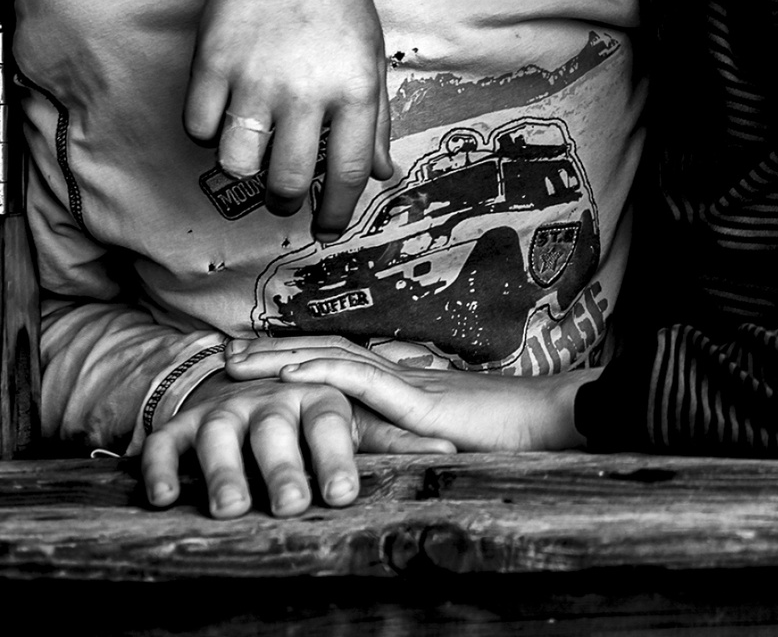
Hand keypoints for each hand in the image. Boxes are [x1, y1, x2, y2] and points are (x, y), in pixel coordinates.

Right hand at [139, 374, 455, 517]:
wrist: (239, 374)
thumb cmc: (308, 409)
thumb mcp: (349, 416)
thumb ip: (392, 436)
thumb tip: (448, 448)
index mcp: (316, 397)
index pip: (330, 421)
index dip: (336, 454)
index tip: (344, 494)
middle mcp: (269, 399)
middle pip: (274, 431)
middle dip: (283, 468)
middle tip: (294, 506)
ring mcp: (223, 410)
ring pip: (219, 436)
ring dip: (223, 471)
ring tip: (232, 509)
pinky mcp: (181, 425)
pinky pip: (165, 445)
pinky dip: (160, 467)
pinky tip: (162, 498)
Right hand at [187, 0, 394, 239]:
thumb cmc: (337, 5)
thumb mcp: (370, 59)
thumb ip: (374, 120)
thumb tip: (380, 175)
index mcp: (355, 88)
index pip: (345, 173)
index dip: (336, 212)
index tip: (327, 230)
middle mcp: (305, 88)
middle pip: (285, 180)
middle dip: (284, 202)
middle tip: (284, 197)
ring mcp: (254, 76)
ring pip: (236, 164)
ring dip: (245, 173)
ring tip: (255, 159)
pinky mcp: (211, 62)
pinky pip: (197, 128)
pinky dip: (208, 134)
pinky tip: (224, 119)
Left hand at [227, 339, 590, 452]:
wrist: (555, 417)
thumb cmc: (514, 426)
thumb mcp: (453, 423)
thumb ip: (420, 412)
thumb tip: (390, 404)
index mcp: (407, 379)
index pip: (341, 360)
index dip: (296, 355)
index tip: (253, 359)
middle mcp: (402, 371)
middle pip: (324, 352)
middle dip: (270, 351)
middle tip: (222, 353)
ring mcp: (409, 381)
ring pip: (332, 360)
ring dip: (279, 359)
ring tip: (235, 362)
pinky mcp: (419, 399)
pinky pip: (361, 381)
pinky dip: (319, 375)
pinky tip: (286, 376)